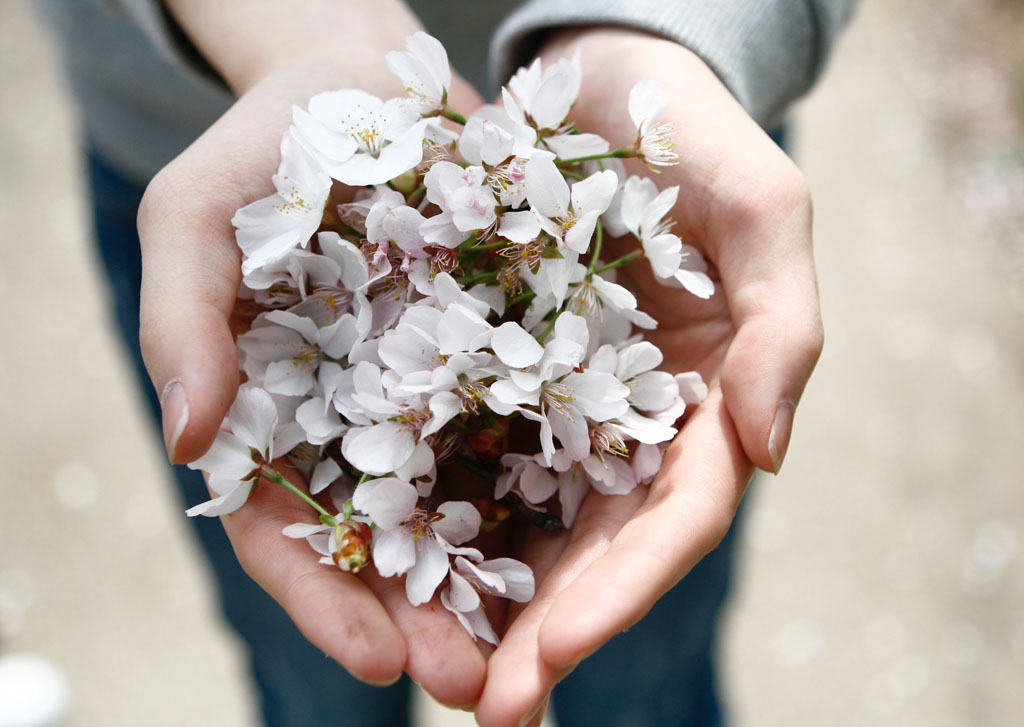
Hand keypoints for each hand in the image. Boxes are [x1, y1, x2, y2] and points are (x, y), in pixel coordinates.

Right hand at [137, 1, 489, 706]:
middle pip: (385, 542)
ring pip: (464, 506)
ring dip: (500, 584)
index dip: (323, 599)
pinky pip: (530, 425)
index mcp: (273, 416)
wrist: (361, 81)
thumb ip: (181, 323)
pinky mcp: (502, 351)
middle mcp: (356, 421)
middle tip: (475, 690)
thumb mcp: (196, 218)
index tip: (377, 661)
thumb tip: (191, 439)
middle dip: (425, 621)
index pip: (284, 531)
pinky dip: (555, 486)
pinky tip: (598, 534)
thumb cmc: (263, 148)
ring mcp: (432, 392)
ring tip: (546, 649)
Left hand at [474, 28, 822, 725]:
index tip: (554, 653)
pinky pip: (466, 454)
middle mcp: (634, 422)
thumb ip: (783, 324)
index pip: (674, 522)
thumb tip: (768, 454)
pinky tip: (395, 570)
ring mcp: (562, 405)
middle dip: (546, 632)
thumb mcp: (760, 205)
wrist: (601, 81)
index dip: (622, 594)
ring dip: (487, 604)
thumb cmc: (689, 134)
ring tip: (430, 671)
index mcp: (705, 402)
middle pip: (597, 549)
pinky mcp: (495, 373)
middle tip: (483, 706)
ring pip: (530, 523)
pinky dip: (439, 518)